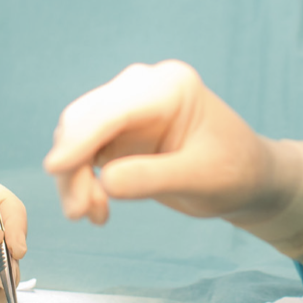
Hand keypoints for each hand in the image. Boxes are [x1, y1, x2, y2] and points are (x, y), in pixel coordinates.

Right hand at [43, 60, 280, 224]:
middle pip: (83, 121)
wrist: (246, 179)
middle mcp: (140, 89)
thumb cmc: (235, 174)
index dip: (80, 139)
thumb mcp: (201, 180)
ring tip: (92, 216)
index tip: (56, 169)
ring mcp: (124, 109)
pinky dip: (79, 182)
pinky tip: (98, 209)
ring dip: (72, 179)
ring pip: (74, 138)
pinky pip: (79, 154)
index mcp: (169, 87)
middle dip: (73, 167)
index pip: (112, 110)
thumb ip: (153, 178)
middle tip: (80, 213)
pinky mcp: (113, 132)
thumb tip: (106, 183)